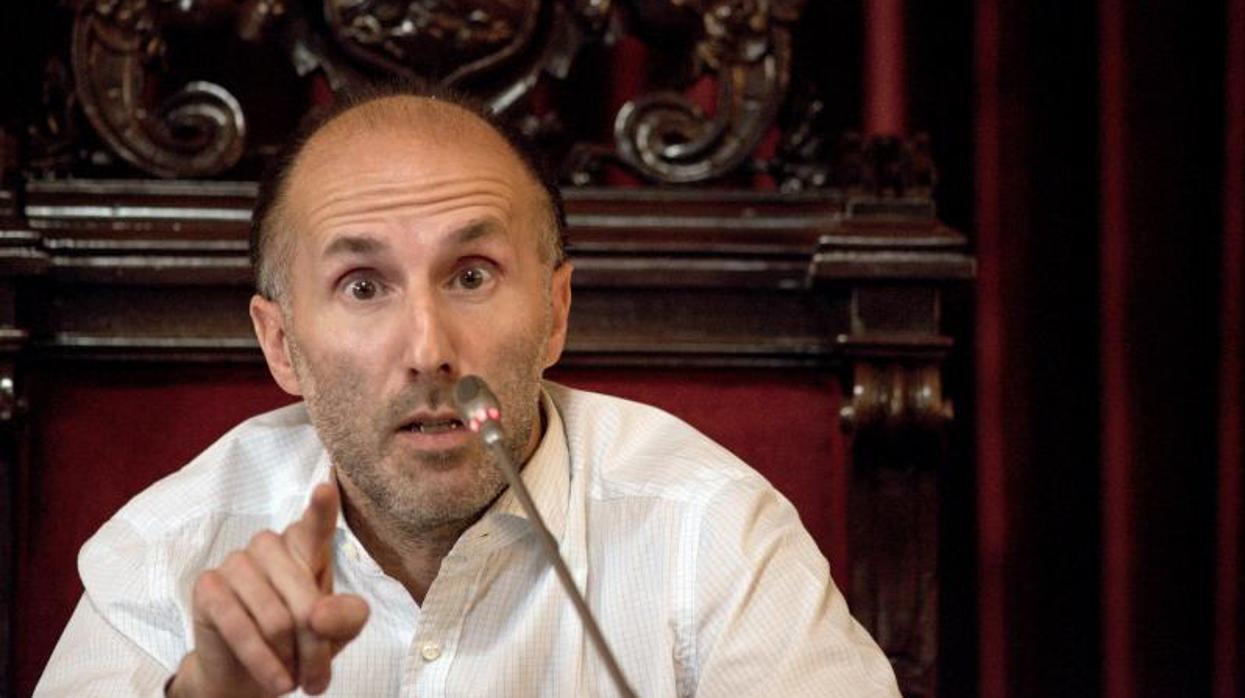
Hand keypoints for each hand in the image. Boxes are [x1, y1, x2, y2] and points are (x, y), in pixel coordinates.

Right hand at [168, 483, 369, 696]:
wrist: (250, 677)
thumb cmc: (299, 643)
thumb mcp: (336, 635)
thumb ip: (345, 618)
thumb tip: (319, 615)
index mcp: (306, 547)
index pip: (316, 525)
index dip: (322, 509)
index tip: (326, 488)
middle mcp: (270, 545)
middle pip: (307, 601)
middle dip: (317, 648)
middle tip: (319, 680)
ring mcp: (236, 561)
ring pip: (277, 619)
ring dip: (289, 659)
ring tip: (293, 680)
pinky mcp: (208, 586)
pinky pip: (240, 627)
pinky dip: (262, 661)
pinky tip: (276, 681)